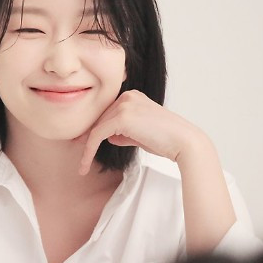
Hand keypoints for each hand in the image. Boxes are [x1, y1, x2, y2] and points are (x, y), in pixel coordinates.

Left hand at [78, 89, 206, 174]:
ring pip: (96, 127)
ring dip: (87, 148)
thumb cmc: (166, 140)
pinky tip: (85, 163)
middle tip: (78, 155)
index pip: (107, 113)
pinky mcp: (122, 117)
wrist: (183, 142)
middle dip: (87, 137)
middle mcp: (127, 96)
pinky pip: (97, 134)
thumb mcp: (141, 134)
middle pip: (100, 119)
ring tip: (82, 166)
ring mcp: (125, 104)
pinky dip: (89, 150)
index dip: (94, 129)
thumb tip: (108, 136)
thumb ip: (124, 132)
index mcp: (133, 96)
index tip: (82, 143)